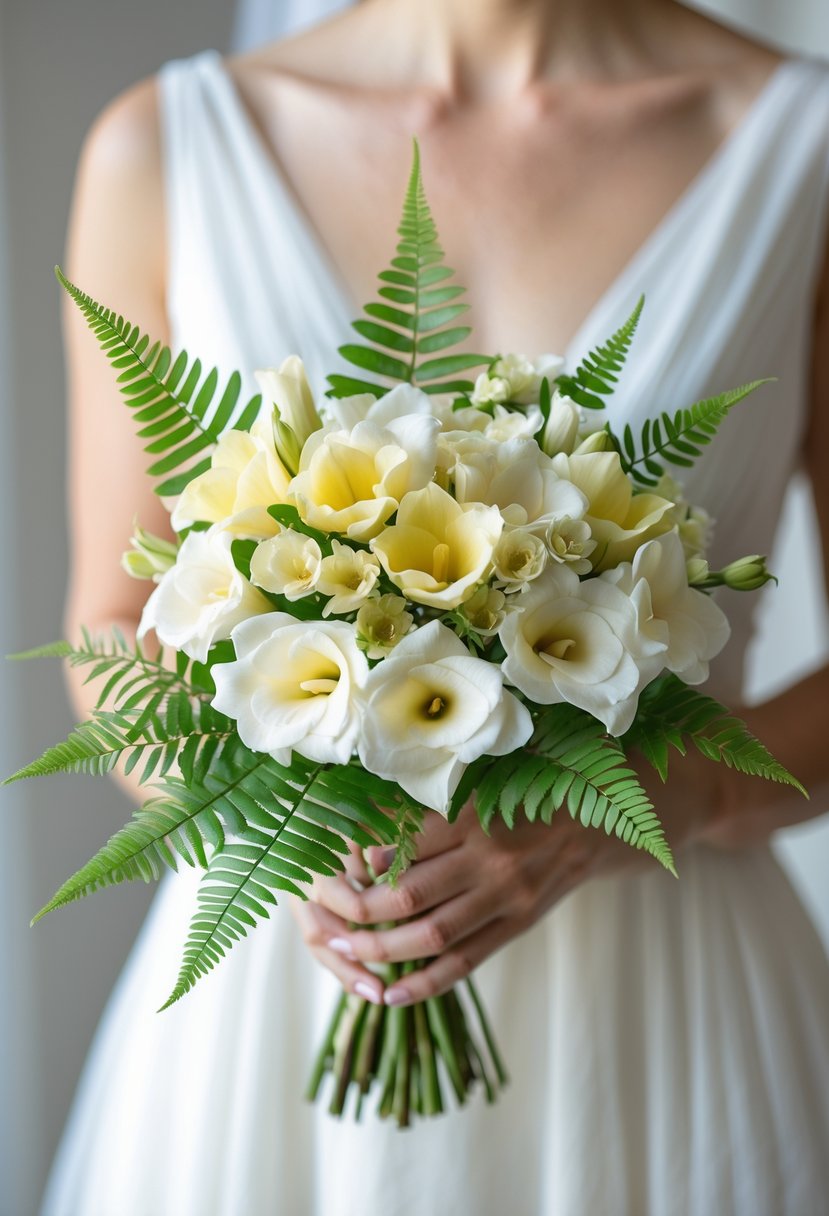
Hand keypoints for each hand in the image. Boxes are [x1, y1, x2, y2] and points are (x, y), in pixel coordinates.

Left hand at [291, 746, 735, 1005]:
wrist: (635, 807)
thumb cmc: (561, 771)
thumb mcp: (507, 759)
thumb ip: (452, 775)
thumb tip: (380, 790)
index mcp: (482, 807)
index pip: (404, 836)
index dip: (358, 853)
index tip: (323, 858)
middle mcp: (493, 854)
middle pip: (408, 891)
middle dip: (357, 912)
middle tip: (321, 920)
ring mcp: (511, 893)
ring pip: (433, 932)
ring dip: (381, 950)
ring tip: (342, 957)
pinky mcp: (525, 920)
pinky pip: (469, 960)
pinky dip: (427, 982)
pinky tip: (391, 995)